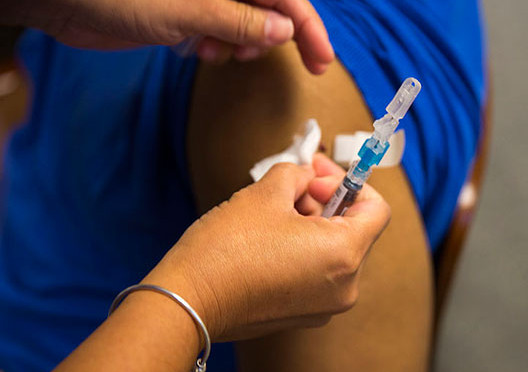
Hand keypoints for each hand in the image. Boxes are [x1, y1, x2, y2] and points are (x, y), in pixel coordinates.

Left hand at [1, 0, 332, 72]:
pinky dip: (220, 46)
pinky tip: (205, 52)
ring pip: (246, 22)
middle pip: (270, 7)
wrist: (63, 0)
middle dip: (283, 36)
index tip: (322, 60)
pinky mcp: (184, 13)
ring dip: (247, 44)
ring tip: (228, 54)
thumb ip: (240, 21)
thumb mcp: (188, 10)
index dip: (308, 27)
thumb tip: (283, 32)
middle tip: (304, 66)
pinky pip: (219, 31)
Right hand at [143, 154, 389, 341]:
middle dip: (326, 201)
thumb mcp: (266, 193)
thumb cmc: (227, 248)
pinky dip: (304, 250)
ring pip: (334, 252)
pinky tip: (270, 237)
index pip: (377, 210)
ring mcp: (324, 307)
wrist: (188, 301)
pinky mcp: (303, 316)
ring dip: (313, 224)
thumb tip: (307, 175)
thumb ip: (298, 174)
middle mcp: (345, 287)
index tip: (317, 175)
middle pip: (355, 230)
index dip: (350, 184)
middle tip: (295, 183)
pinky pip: (317, 274)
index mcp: (345, 255)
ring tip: (276, 209)